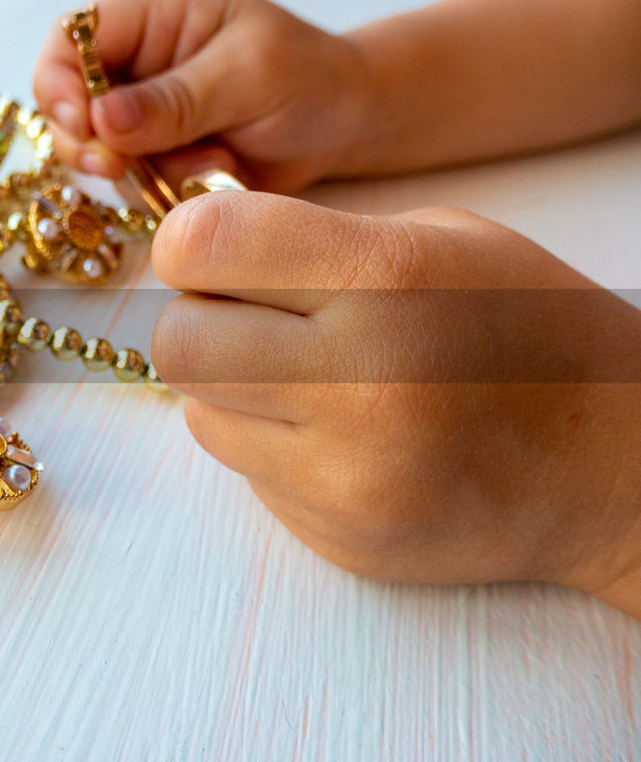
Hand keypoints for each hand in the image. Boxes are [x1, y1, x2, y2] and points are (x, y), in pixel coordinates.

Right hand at [33, 0, 377, 192]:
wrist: (350, 125)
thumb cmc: (310, 76)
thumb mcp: (249, 73)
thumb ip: (177, 98)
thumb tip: (103, 119)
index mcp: (154, 21)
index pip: (73, 38)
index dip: (59, 79)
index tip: (78, 121)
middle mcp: (139, 69)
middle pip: (68, 104)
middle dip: (85, 142)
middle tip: (117, 167)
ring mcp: (146, 120)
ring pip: (99, 155)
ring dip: (140, 173)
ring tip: (206, 165)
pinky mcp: (160, 164)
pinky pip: (134, 188)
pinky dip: (165, 193)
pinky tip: (214, 178)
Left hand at [148, 189, 640, 615]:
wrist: (615, 467)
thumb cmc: (527, 329)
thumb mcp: (440, 240)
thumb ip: (313, 239)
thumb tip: (194, 255)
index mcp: (387, 278)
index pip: (205, 244)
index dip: (186, 242)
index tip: (207, 251)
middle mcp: (361, 381)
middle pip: (176, 341)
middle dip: (192, 319)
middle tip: (243, 316)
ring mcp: (347, 474)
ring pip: (199, 414)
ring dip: (227, 388)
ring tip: (302, 378)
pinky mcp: (337, 534)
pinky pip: (245, 474)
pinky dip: (267, 444)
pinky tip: (335, 434)